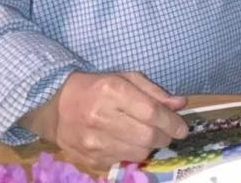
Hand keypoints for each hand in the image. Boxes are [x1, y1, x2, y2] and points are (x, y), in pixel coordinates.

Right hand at [20, 71, 188, 169]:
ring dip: (150, 147)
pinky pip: (122, 162)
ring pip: (137, 153)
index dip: (171, 122)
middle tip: (167, 133)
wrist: (57, 106)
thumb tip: (180, 104)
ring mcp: (93, 142)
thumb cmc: (97, 87)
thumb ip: (154, 92)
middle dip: (164, 137)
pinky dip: (132, 155)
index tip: (182, 128)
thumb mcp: (126, 78)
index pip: (151, 112)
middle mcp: (102, 117)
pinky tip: (129, 143)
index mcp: (113, 91)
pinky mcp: (88, 159)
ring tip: (148, 136)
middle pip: (146, 137)